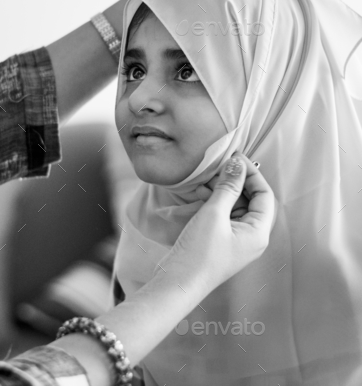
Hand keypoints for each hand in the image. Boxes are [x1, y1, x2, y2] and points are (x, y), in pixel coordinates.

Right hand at [162, 153, 275, 291]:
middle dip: (236, 181)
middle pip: (251, 200)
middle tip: (219, 165)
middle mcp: (252, 237)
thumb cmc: (199, 253)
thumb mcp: (214, 215)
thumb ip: (227, 187)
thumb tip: (236, 164)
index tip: (235, 158)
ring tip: (206, 178)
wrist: (178, 283)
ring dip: (223, 190)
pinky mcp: (220, 242)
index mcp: (258, 232)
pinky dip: (214, 202)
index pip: (265, 195)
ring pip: (235, 207)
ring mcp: (236, 240)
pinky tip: (200, 193)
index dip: (251, 174)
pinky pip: (223, 216)